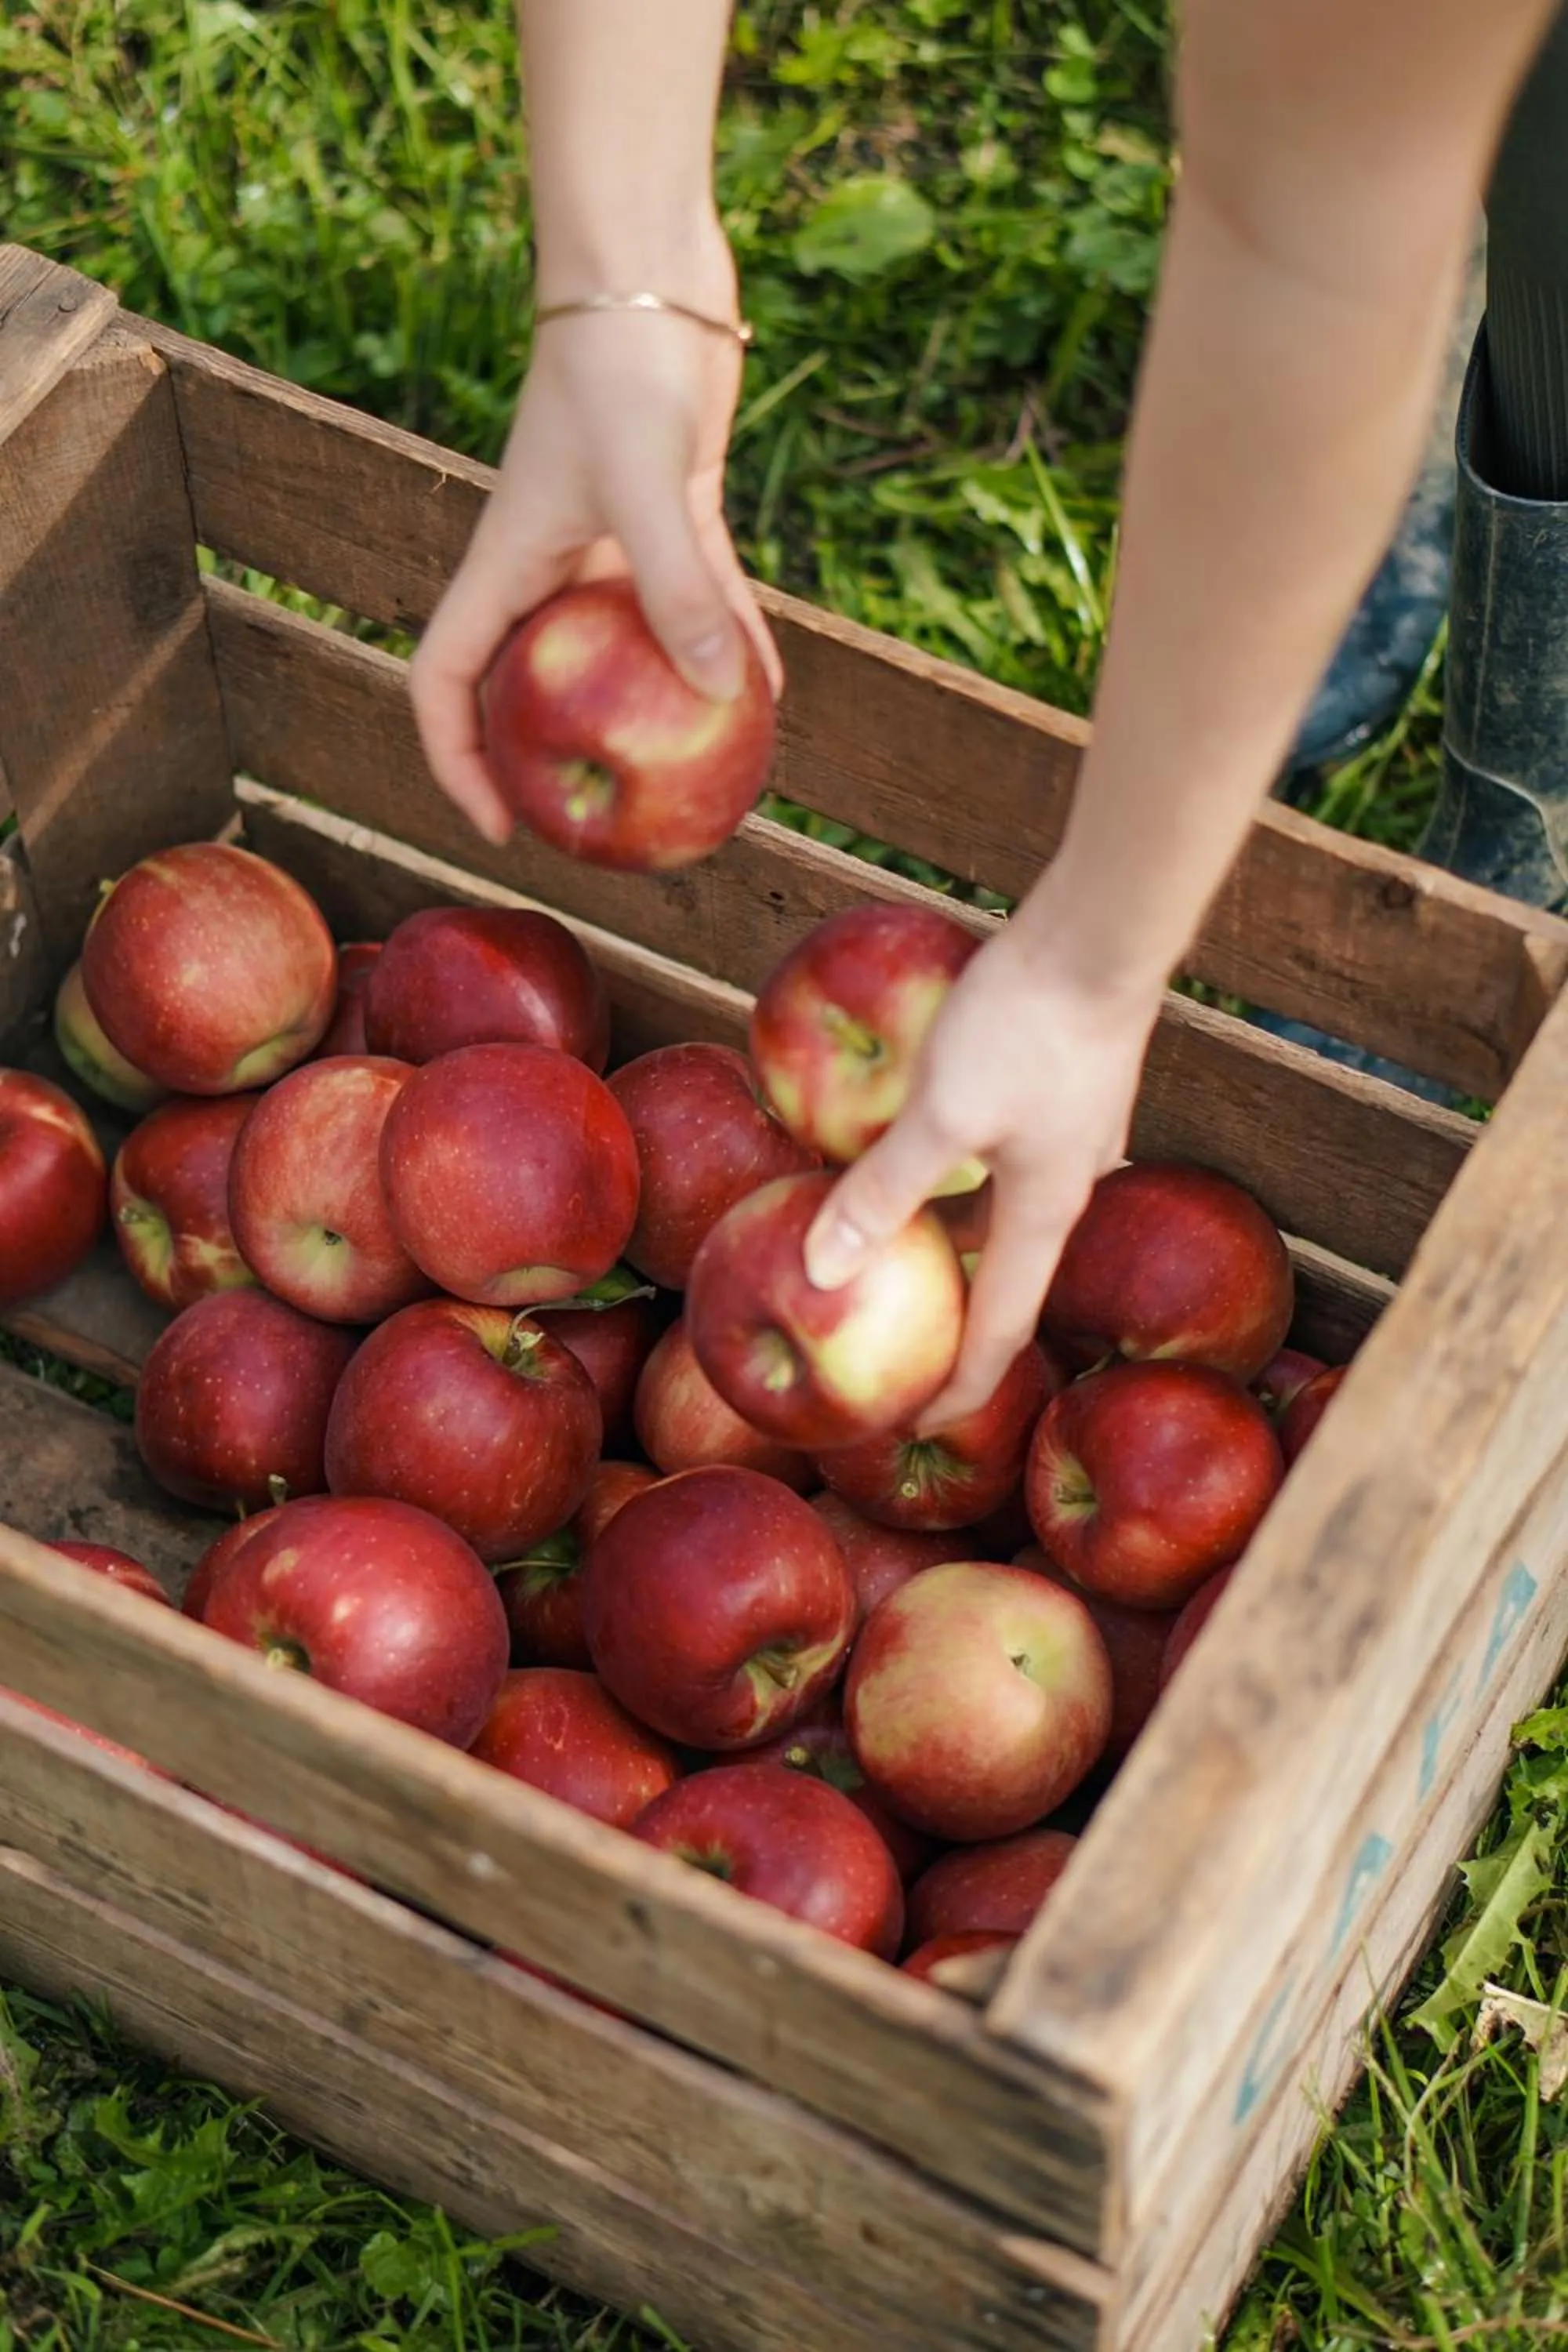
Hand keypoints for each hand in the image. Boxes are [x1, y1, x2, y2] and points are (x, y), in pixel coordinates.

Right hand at [410, 231, 778, 846]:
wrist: (647, 263)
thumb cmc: (620, 359)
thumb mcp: (645, 479)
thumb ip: (677, 586)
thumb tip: (722, 696)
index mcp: (506, 564)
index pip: (447, 683)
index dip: (455, 762)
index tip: (498, 827)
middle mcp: (549, 565)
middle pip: (531, 686)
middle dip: (554, 760)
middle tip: (601, 826)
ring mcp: (610, 541)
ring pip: (622, 652)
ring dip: (650, 711)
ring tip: (693, 778)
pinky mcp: (672, 511)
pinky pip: (696, 601)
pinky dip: (725, 646)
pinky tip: (768, 696)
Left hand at [803, 915, 1163, 1430]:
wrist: (1101, 935)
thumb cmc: (1024, 1025)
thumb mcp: (941, 1115)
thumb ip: (882, 1192)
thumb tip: (818, 1270)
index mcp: (1043, 1215)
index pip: (1000, 1333)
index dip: (958, 1389)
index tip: (914, 1426)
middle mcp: (1065, 1190)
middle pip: (1003, 1282)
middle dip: (951, 1327)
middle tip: (893, 1357)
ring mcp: (1068, 1142)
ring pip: (1001, 1222)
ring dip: (951, 1253)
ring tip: (894, 1269)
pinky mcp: (1059, 1097)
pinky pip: (1001, 1172)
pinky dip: (957, 1192)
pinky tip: (917, 1167)